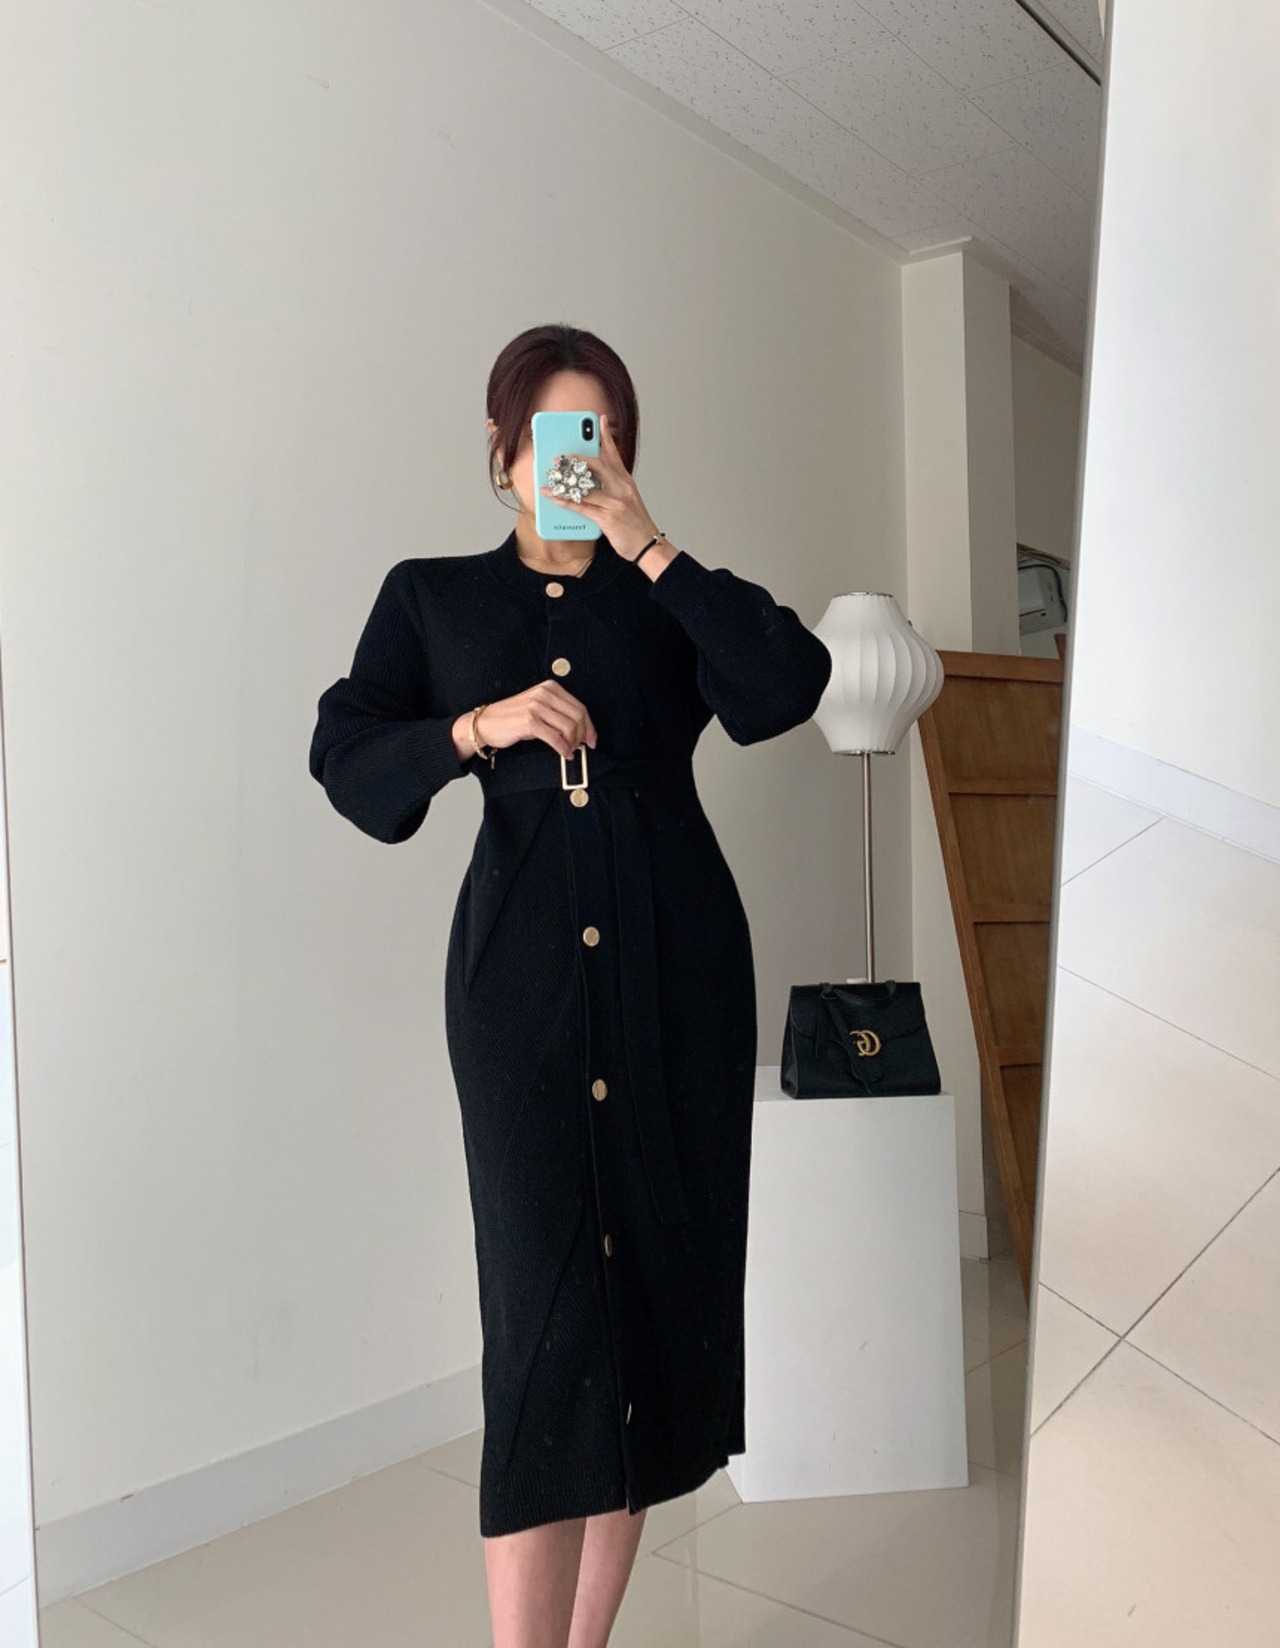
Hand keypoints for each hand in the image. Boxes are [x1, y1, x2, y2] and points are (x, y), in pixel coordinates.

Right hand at [455, 680, 597, 762]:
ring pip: (569, 728)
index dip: (589, 725)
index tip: (592, 738)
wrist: (486, 723)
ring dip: (573, 743)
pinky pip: (556, 738)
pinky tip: (564, 754)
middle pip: (577, 717)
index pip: (579, 707)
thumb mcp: (538, 708)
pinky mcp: (529, 722)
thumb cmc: (512, 718)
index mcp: (550, 688)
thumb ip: (558, 713)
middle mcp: (544, 694)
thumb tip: (581, 731)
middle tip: (583, 746)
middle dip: (584, 735)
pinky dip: (563, 749)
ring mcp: (536, 707)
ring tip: (569, 750)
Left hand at [538, 412, 661, 559]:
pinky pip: (581, 506)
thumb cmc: (636, 524)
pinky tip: (553, 497)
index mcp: (626, 481)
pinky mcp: (607, 518)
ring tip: (550, 478)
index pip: (615, 453)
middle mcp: (622, 488)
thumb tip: (591, 479)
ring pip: (586, 486)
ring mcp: (615, 502)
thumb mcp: (628, 499)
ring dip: (565, 482)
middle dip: (576, 459)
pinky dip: (564, 500)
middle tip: (561, 457)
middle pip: (597, 464)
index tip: (599, 420)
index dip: (606, 436)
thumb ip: (612, 486)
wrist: (648, 545)